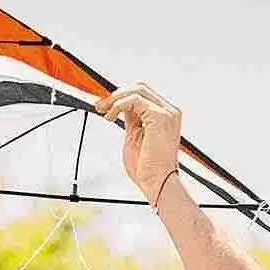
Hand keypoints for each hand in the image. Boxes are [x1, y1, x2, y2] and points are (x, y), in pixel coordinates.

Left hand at [95, 83, 180, 203]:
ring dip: (115, 99)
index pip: (142, 95)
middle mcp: (169, 111)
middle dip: (116, 95)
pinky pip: (135, 99)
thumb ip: (131, 121)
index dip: (121, 97)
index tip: (104, 106)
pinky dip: (119, 104)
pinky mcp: (159, 117)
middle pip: (140, 88)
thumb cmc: (147, 168)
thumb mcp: (135, 137)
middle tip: (100, 106)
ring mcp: (166, 112)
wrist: (157, 182)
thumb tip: (121, 108)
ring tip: (104, 112)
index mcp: (165, 116)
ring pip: (137, 90)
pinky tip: (110, 116)